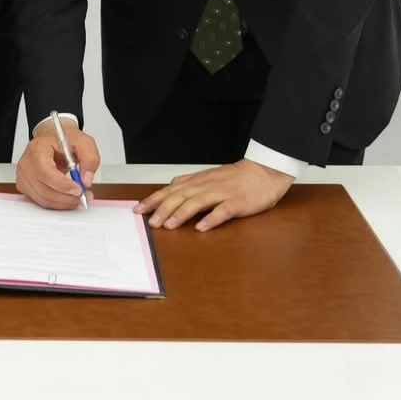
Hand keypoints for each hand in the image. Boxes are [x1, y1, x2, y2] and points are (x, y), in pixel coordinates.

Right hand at [15, 122, 100, 209]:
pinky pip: (41, 202)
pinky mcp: (25, 187)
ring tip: (77, 197)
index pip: (46, 172)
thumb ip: (89, 159)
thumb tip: (86, 180)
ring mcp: (24, 177)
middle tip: (83, 195)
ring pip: (44, 200)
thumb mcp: (83, 142)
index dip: (63, 185)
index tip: (79, 189)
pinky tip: (66, 196)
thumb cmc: (63, 141)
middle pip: (45, 190)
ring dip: (63, 202)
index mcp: (38, 149)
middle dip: (67, 197)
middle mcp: (27, 164)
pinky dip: (56, 203)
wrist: (52, 140)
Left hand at [135, 159, 293, 231]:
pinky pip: (222, 211)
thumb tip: (169, 190)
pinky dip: (211, 219)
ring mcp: (221, 193)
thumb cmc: (234, 178)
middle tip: (150, 222)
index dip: (154, 199)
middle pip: (180, 196)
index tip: (138, 209)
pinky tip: (202, 227)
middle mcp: (206, 186)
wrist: (262, 172)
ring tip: (169, 225)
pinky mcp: (237, 202)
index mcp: (197, 182)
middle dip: (163, 209)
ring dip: (181, 213)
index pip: (170, 190)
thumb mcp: (207, 178)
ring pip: (197, 202)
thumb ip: (189, 185)